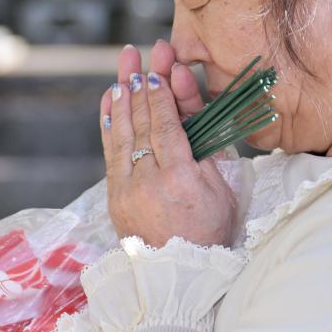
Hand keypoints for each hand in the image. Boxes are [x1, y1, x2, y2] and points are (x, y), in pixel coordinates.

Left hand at [98, 40, 237, 248]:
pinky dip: (109, 123)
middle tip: (137, 56)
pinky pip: (110, 151)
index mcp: (181, 181)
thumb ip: (204, 148)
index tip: (156, 71)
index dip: (160, 96)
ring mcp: (127, 191)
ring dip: (121, 98)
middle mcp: (148, 183)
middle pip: (141, 124)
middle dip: (138, 85)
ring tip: (122, 71)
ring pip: (121, 134)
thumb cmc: (211, 232)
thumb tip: (187, 105)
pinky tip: (109, 101)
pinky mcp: (114, 196)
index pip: (166, 127)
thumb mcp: (222, 191)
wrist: (179, 275)